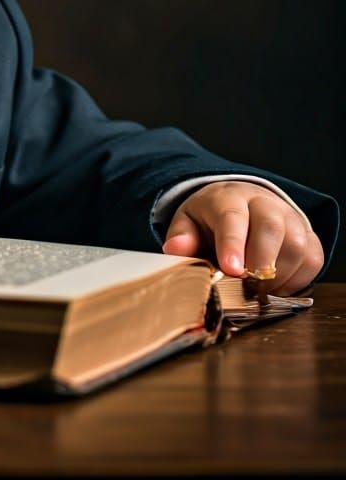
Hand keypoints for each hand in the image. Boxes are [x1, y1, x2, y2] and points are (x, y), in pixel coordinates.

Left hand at [162, 181, 323, 294]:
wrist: (241, 203)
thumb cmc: (211, 218)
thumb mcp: (189, 221)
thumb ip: (182, 236)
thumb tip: (175, 248)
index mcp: (228, 198)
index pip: (232, 217)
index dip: (232, 244)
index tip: (232, 269)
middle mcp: (263, 203)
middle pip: (270, 228)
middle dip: (260, 262)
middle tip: (248, 287)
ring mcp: (289, 218)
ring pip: (296, 245)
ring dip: (279, 275)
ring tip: (257, 290)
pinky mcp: (308, 235)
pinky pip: (313, 258)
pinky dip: (297, 279)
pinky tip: (276, 286)